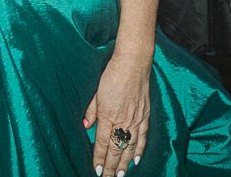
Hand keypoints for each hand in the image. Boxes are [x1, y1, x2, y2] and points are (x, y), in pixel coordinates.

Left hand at [84, 55, 151, 176]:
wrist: (133, 65)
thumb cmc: (112, 75)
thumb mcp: (97, 92)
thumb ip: (91, 111)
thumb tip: (86, 126)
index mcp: (108, 115)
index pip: (101, 143)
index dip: (98, 158)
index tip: (96, 170)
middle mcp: (122, 121)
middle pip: (115, 149)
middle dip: (110, 166)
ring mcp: (135, 120)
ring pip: (129, 148)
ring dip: (123, 163)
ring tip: (119, 175)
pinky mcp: (144, 116)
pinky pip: (142, 138)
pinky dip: (139, 150)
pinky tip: (135, 160)